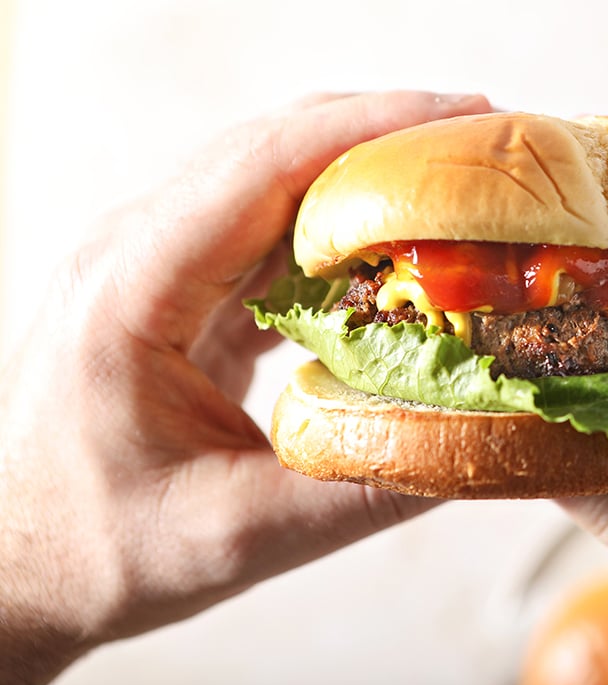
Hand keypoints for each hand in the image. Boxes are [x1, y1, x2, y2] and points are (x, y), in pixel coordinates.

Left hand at [0, 91, 492, 684]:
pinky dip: (342, 229)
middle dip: (383, 133)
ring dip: (365, 174)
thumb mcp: (236, 536)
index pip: (258, 168)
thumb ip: (361, 488)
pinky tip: (400, 251)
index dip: (368, 129)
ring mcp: (153, 267)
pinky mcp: (177, 292)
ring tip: (457, 185)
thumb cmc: (97, 552)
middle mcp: (134, 254)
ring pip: (271, 181)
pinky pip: (267, 231)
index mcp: (130, 290)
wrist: (14, 566)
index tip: (462, 118)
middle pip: (271, 150)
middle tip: (484, 142)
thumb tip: (484, 439)